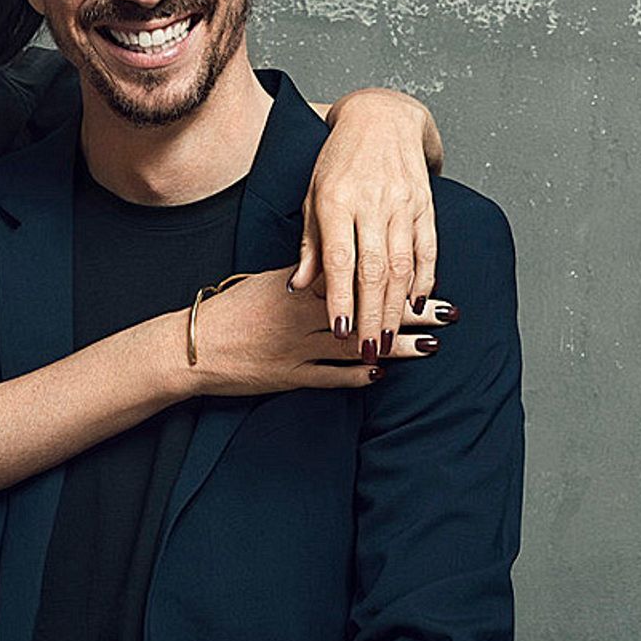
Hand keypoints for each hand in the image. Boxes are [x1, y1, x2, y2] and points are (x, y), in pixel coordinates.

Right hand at [183, 267, 455, 396]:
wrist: (193, 346)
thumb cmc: (229, 310)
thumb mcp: (267, 282)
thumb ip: (305, 275)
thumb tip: (336, 264)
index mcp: (300, 287)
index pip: (357, 278)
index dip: (395, 279)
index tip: (428, 278)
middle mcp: (303, 315)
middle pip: (366, 310)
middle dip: (409, 311)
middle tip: (447, 311)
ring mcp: (297, 348)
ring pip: (356, 345)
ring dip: (396, 347)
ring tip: (431, 345)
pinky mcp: (289, 376)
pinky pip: (329, 377)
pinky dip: (356, 377)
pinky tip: (383, 376)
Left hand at [295, 88, 439, 361]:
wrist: (383, 119)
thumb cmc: (340, 161)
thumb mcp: (313, 196)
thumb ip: (310, 245)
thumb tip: (299, 288)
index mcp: (336, 200)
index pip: (339, 259)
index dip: (340, 298)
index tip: (340, 331)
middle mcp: (372, 203)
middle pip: (373, 270)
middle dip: (372, 315)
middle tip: (370, 350)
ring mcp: (403, 204)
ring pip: (402, 265)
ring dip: (397, 307)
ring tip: (391, 338)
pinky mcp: (426, 205)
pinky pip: (428, 250)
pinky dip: (424, 280)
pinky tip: (417, 305)